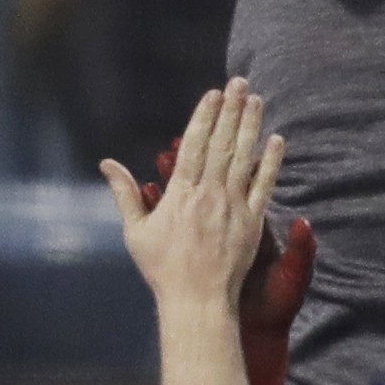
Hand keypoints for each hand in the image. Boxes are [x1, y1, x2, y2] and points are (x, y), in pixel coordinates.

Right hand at [105, 82, 283, 312]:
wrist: (196, 301)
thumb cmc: (162, 268)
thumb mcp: (136, 230)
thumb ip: (125, 193)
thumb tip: (106, 163)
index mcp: (180, 194)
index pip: (195, 145)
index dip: (205, 116)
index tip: (213, 93)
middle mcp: (208, 195)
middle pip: (222, 144)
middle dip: (231, 110)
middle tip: (240, 82)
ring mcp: (233, 207)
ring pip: (244, 159)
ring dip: (251, 127)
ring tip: (257, 100)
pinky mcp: (252, 223)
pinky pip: (264, 187)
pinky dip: (270, 163)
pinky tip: (277, 140)